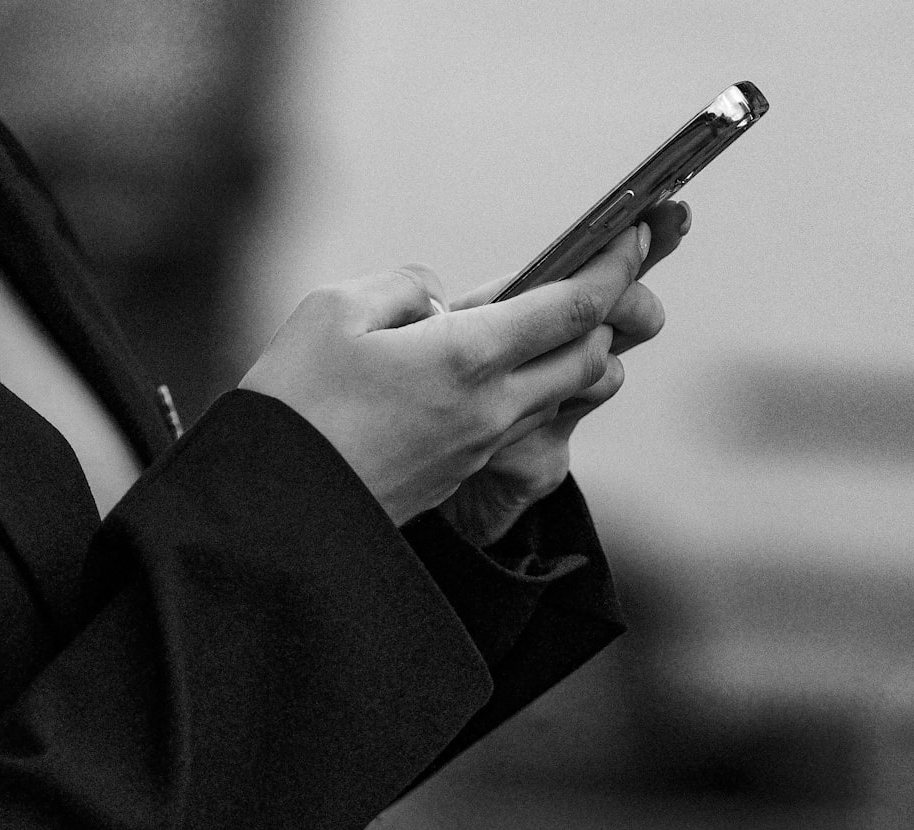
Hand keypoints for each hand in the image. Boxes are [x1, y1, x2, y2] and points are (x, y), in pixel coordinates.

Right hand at [239, 219, 668, 525]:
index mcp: (466, 359)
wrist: (274, 509)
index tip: (640, 235)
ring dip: (577, 356)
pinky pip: (524, 424)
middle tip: (612, 275)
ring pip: (563, 396)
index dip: (614, 267)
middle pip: (588, 358)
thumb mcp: (336, 310)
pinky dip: (536, 388)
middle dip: (611, 314)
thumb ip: (406, 288)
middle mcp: (490, 409)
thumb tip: (441, 304)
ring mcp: (480, 448)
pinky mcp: (462, 472)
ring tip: (555, 321)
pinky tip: (500, 367)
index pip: (571, 308)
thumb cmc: (294, 401)